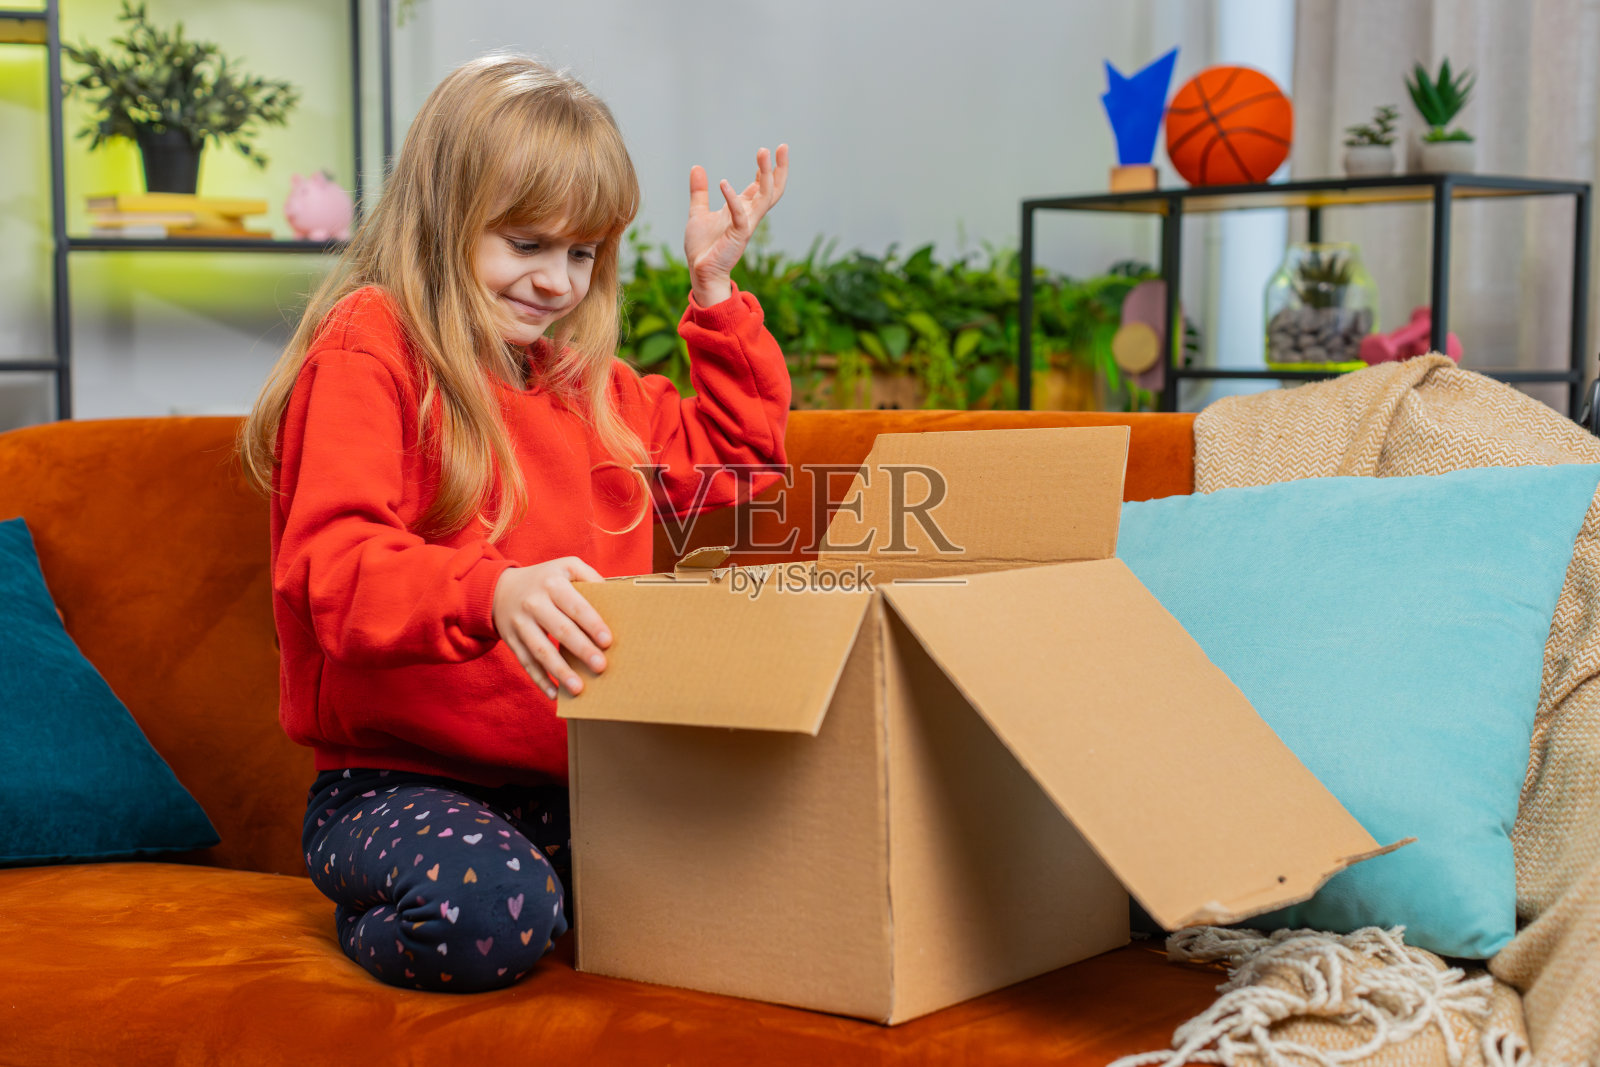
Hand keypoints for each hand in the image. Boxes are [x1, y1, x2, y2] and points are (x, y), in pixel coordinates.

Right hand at [492, 557, 611, 699]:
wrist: (499, 588)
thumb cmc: (545, 580)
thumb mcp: (566, 567)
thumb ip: (589, 577)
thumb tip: (614, 596)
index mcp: (552, 584)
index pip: (576, 606)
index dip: (592, 624)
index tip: (607, 641)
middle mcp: (534, 603)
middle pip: (560, 629)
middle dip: (581, 649)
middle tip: (600, 666)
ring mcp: (520, 623)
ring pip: (541, 650)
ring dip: (560, 671)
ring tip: (578, 688)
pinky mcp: (511, 640)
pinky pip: (526, 663)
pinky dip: (540, 680)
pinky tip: (554, 694)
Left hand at [684, 144, 789, 306]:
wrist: (700, 271)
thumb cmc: (703, 247)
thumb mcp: (698, 212)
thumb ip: (699, 191)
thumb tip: (697, 167)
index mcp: (742, 210)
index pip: (760, 186)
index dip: (765, 169)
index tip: (769, 150)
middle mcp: (749, 215)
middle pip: (772, 189)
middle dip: (779, 168)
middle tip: (783, 147)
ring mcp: (746, 225)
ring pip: (764, 197)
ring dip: (766, 175)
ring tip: (763, 153)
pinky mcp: (738, 235)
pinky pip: (740, 214)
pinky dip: (733, 199)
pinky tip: (723, 183)